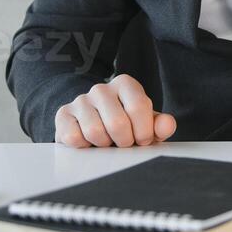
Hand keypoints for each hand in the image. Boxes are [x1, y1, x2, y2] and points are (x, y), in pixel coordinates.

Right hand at [54, 74, 176, 147]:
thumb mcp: (146, 124)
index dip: (144, 132)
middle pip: (117, 123)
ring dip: (104, 145)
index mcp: (125, 84)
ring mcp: (80, 100)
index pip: (139, 107)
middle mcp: (101, 88)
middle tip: (123, 143)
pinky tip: (89, 141)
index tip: (143, 140)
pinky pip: (74, 138)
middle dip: (124, 141)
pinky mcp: (63, 115)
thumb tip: (167, 125)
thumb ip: (160, 125)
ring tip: (106, 141)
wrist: (92, 124)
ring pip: (95, 132)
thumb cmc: (126, 125)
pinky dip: (84, 146)